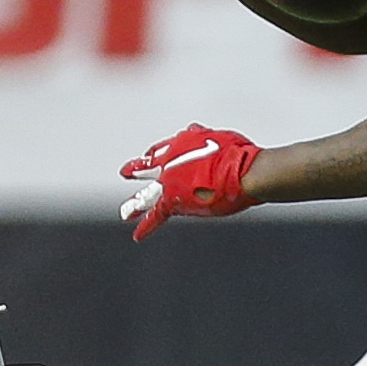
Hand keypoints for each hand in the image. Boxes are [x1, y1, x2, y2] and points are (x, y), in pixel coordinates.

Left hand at [120, 124, 261, 240]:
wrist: (241, 172)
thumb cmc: (236, 154)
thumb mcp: (216, 137)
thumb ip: (200, 137)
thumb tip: (192, 130)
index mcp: (180, 144)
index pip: (163, 150)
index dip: (156, 154)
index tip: (149, 156)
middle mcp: (170, 163)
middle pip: (149, 169)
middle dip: (137, 171)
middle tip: (126, 173)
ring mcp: (169, 182)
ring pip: (148, 195)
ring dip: (137, 205)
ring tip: (126, 213)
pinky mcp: (173, 201)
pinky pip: (157, 216)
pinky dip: (147, 226)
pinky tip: (137, 235)